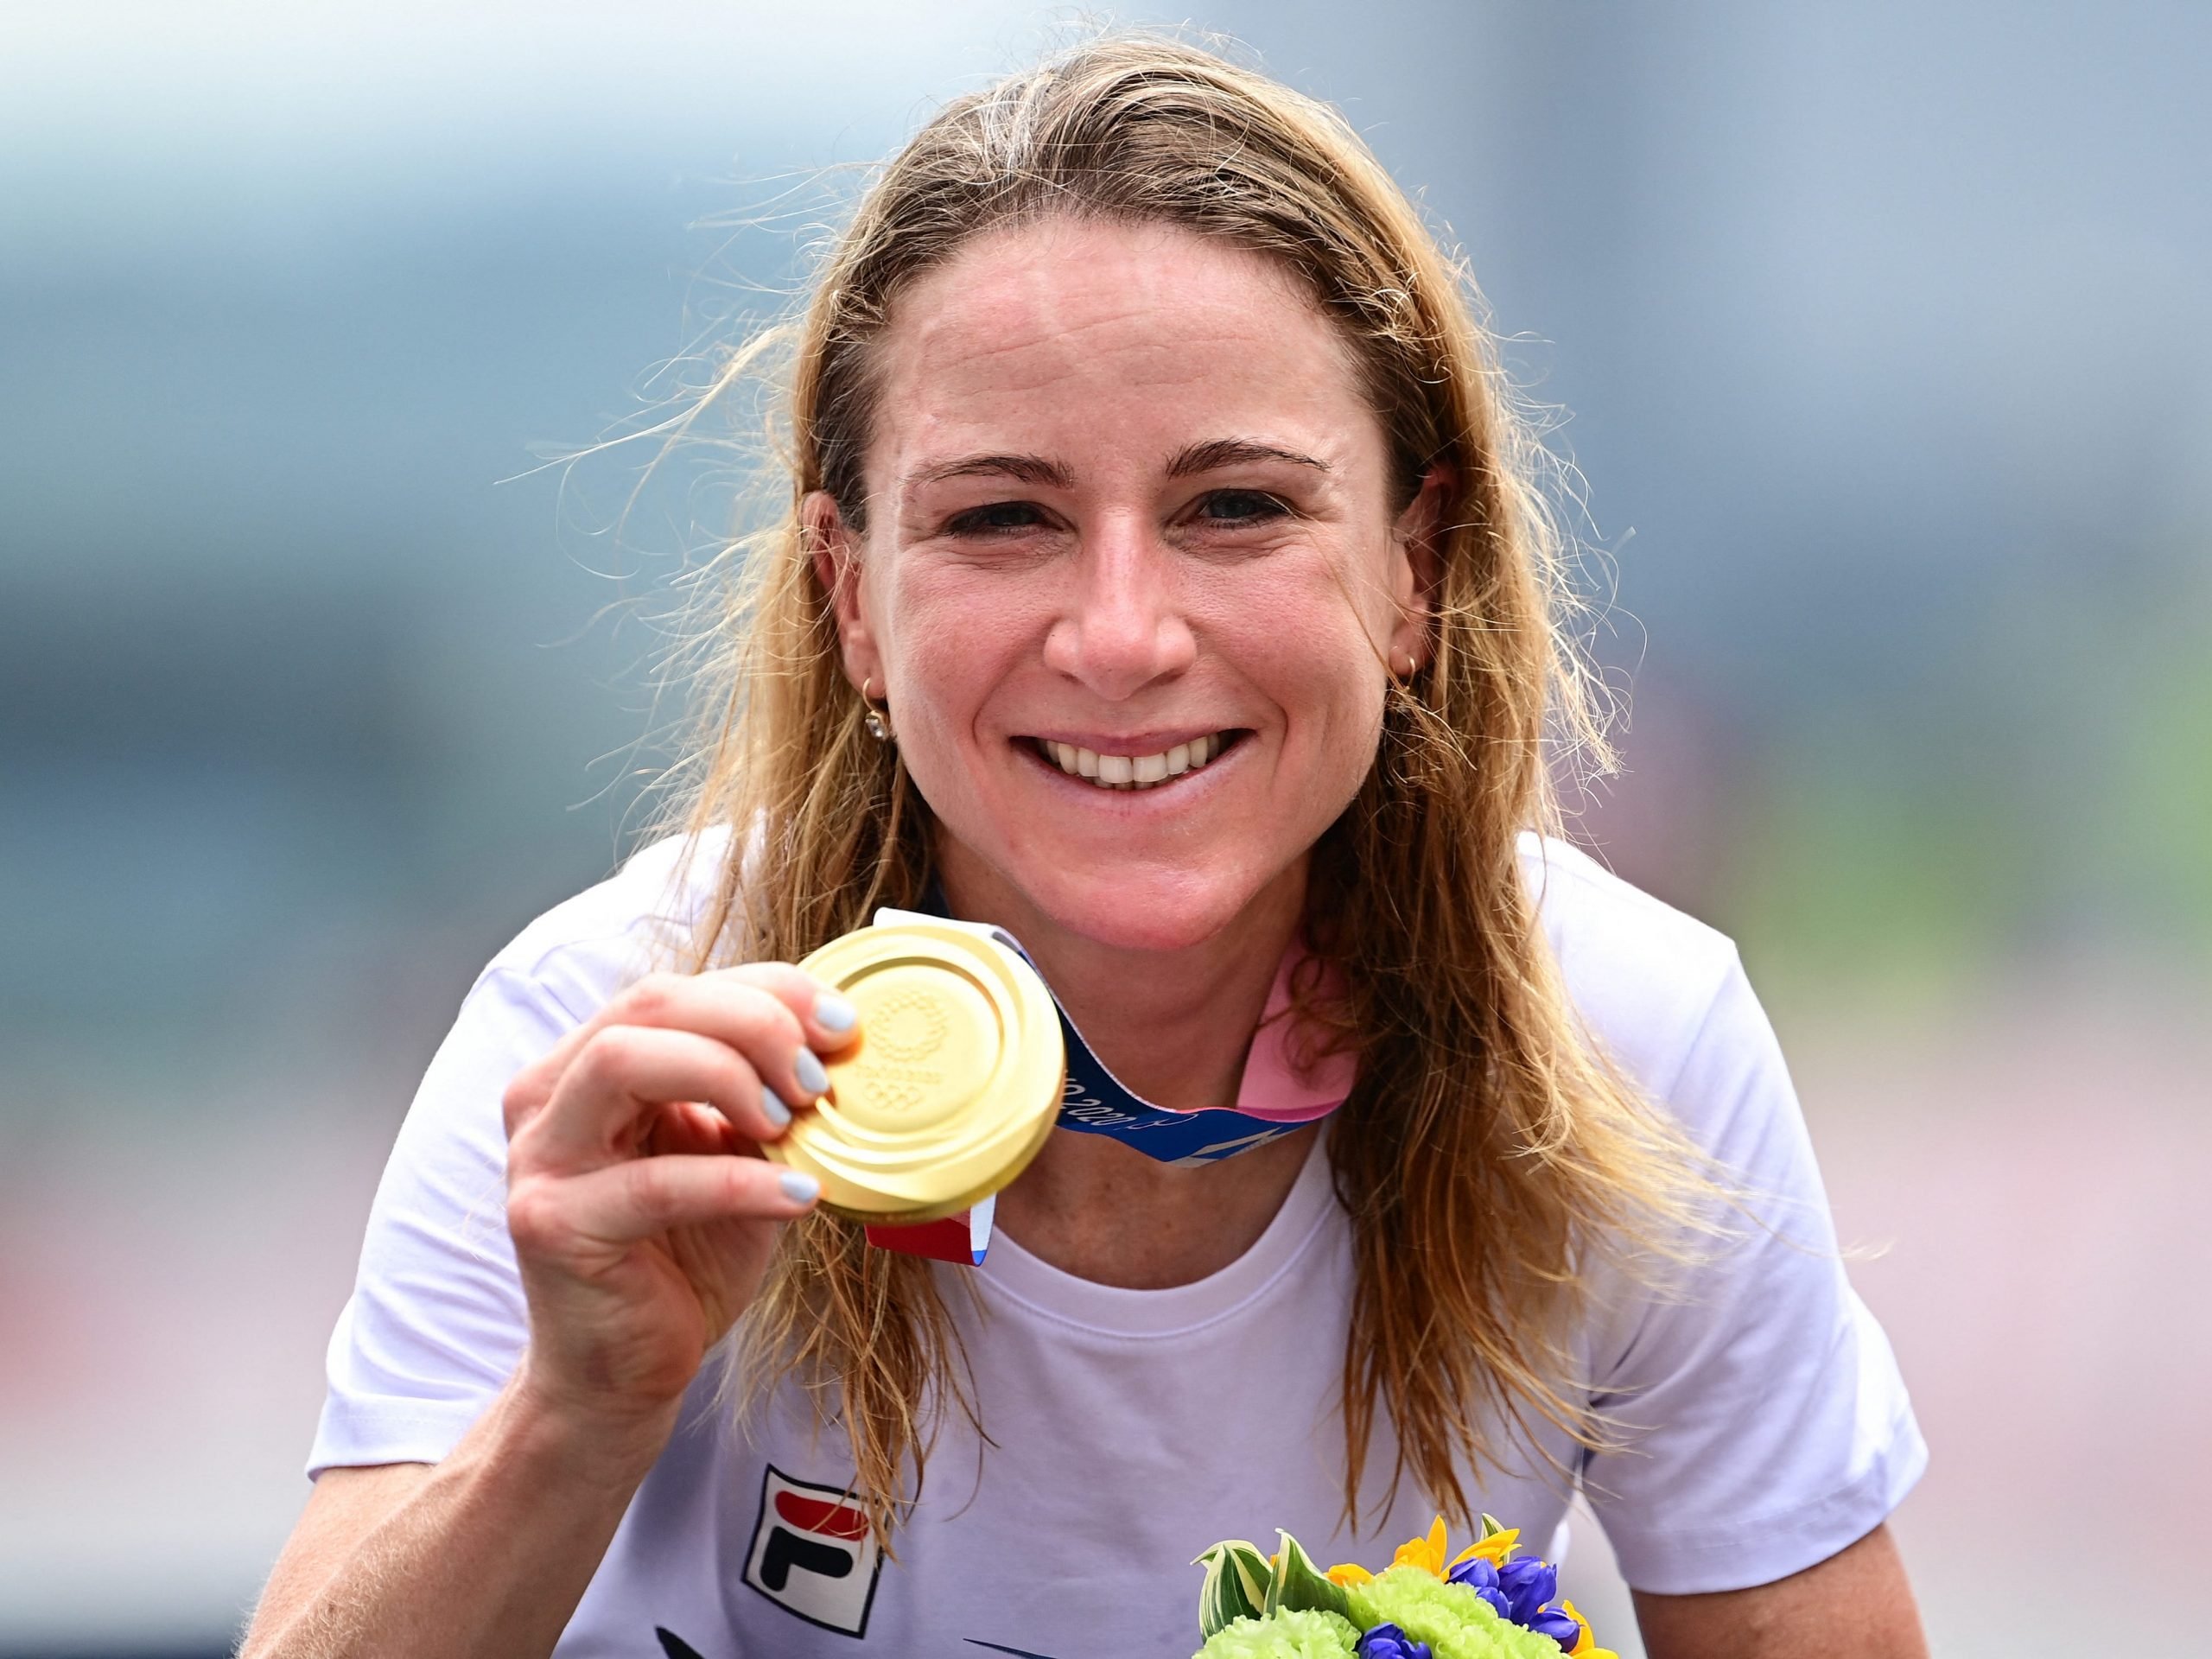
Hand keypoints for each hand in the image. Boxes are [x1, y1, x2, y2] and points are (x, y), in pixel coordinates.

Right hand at [499, 965, 856, 1431]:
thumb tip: (841, 1048)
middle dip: (751, 1024)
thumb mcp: (735, 1159)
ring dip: (726, 1076)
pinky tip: (797, 1197)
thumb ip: (765, 1101)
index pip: (677, 990)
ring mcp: (540, 1158)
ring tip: (792, 1124)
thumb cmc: (682, 1260)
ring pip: (623, 1061)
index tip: (839, 1025)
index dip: (766, 991)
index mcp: (587, 1066)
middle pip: (648, 1005)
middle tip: (816, 1079)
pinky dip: (738, 1182)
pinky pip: (652, 1182)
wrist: (622, 1376)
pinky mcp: (551, 1225)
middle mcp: (549, 1097)